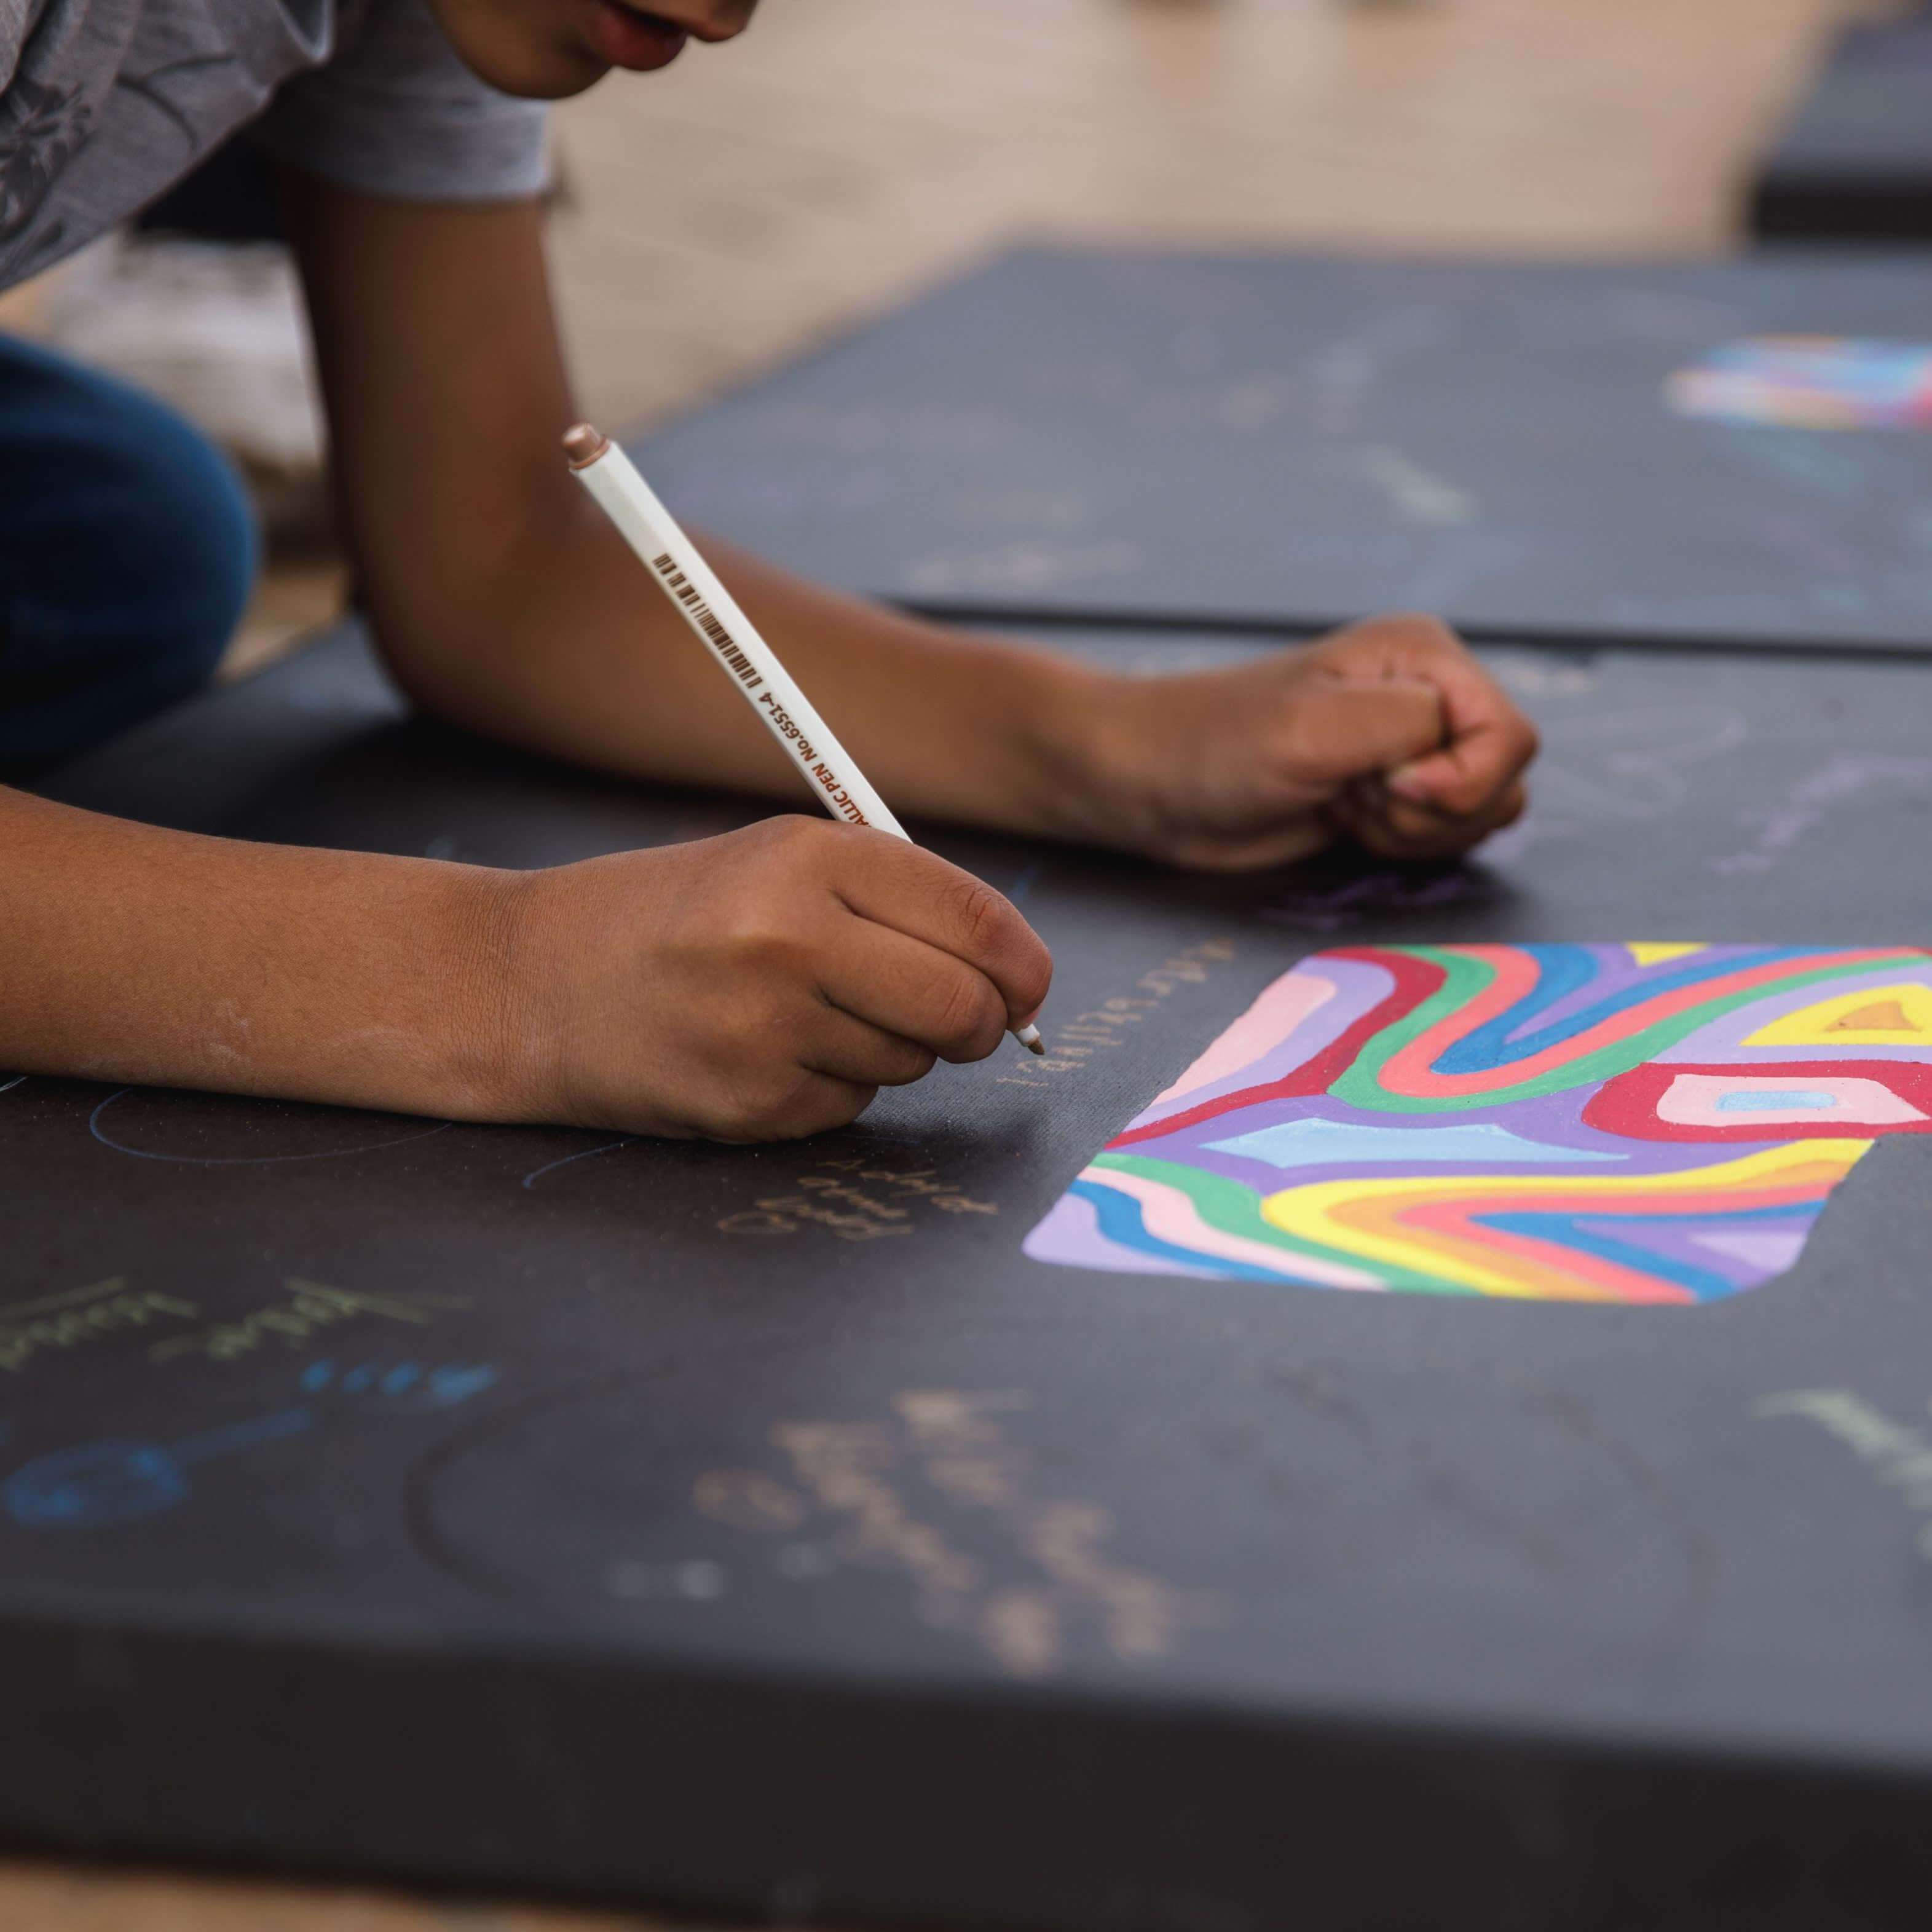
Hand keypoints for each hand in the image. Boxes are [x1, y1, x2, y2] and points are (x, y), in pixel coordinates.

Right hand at [497, 817, 1050, 1140]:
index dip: (1023, 966)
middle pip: (964, 1008)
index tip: (1026, 987)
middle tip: (960, 1022)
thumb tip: (1017, 976)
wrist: (527, 982)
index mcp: (808, 858)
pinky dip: (830, 1088)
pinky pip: (849, 1108)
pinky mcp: (747, 1105)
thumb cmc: (669, 915)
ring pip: (910, 1065)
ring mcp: (767, 1030)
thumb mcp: (775, 861)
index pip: (977, 921)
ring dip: (889, 1050)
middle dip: (982, 1025)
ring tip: (805, 1014)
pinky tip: (764, 1053)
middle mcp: (790, 939)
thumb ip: (896, 901)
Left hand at [1076, 614, 1536, 870]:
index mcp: (1425, 654)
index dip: (1459, 780)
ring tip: (1346, 804)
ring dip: (1417, 832)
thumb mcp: (1313, 728)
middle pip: (1505, 780)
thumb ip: (1408, 726)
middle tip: (1357, 794)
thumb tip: (1460, 747)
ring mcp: (1415, 746)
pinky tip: (1346, 822)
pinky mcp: (1393, 793)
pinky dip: (1404, 845)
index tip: (1383, 784)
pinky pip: (1447, 836)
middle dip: (1435, 811)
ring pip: (1483, 814)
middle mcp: (1431, 693)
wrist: (1154, 784)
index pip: (1511, 735)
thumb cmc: (1216, 746)